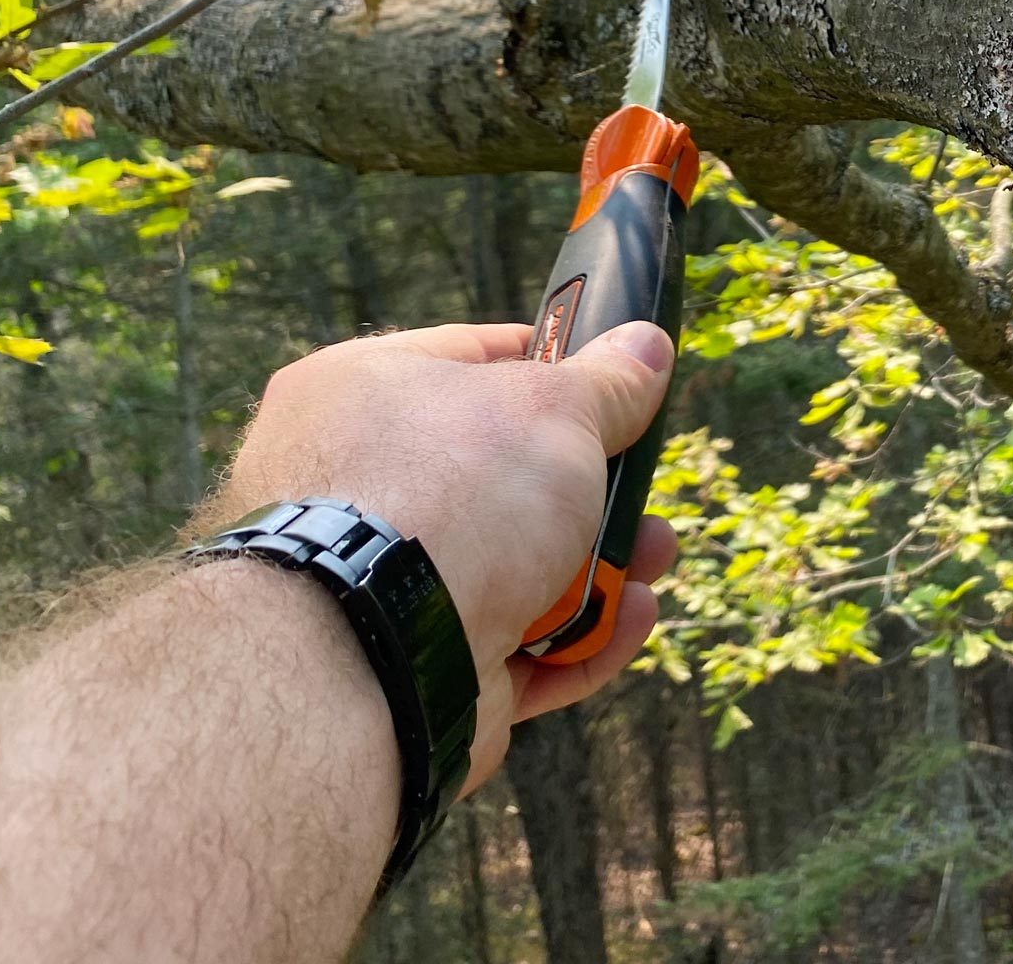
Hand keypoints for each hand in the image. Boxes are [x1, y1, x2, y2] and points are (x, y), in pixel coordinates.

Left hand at [214, 320, 679, 786]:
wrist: (370, 654)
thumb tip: (646, 346)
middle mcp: (358, 485)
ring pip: (516, 566)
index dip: (554, 366)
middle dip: (594, 488)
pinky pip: (512, 643)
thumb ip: (609, 381)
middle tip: (644, 489)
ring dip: (601, 566)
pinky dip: (577, 637)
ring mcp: (381, 583)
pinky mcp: (413, 667)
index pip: (471, 359)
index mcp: (362, 392)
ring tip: (654, 560)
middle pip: (503, 476)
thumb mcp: (555, 409)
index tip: (616, 385)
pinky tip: (631, 618)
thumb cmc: (449, 496)